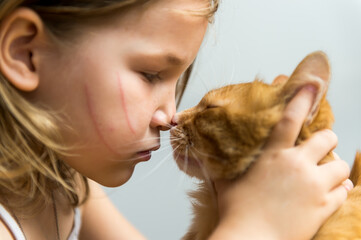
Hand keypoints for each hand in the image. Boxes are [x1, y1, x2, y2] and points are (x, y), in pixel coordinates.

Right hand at [210, 87, 350, 239]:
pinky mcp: (324, 206)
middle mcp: (297, 165)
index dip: (302, 98)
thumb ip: (214, 164)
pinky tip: (331, 191)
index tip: (312, 85)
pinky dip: (339, 189)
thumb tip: (196, 154)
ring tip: (325, 173)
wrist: (250, 239)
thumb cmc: (235, 210)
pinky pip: (343, 190)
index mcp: (274, 155)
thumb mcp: (224, 182)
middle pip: (326, 138)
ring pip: (340, 165)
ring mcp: (314, 185)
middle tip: (318, 147)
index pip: (290, 118)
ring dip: (334, 167)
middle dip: (326, 139)